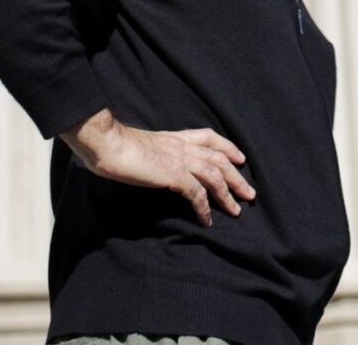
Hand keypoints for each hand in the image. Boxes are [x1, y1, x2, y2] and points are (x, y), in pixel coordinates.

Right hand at [61, 108, 255, 225]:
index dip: (227, 146)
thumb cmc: (116, 146)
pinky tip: (208, 220)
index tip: (239, 157)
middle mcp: (182, 146)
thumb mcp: (142, 145)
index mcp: (175, 137)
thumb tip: (153, 163)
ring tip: (237, 210)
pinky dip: (205, 208)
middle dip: (236, 176)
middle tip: (249, 192)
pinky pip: (197, 194)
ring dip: (228, 193)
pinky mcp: (173, 175)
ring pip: (214, 175)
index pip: (209, 137)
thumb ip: (154, 153)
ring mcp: (179, 159)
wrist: (108, 144)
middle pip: (219, 158)